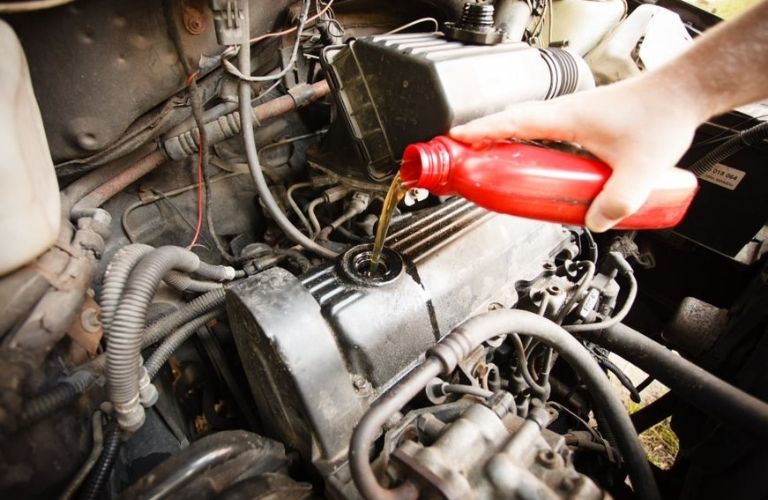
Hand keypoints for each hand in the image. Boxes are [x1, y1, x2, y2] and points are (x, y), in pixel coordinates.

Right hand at [450, 77, 702, 231]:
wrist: (683, 94)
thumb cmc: (661, 116)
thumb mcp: (640, 170)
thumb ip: (617, 202)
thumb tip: (595, 223)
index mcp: (567, 118)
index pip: (512, 122)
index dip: (481, 132)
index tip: (456, 140)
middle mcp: (566, 113)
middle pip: (513, 123)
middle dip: (486, 140)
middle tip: (468, 158)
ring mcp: (576, 115)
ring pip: (530, 127)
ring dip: (509, 142)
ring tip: (497, 166)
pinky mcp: (587, 122)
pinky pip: (548, 132)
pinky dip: (532, 145)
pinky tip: (541, 167)